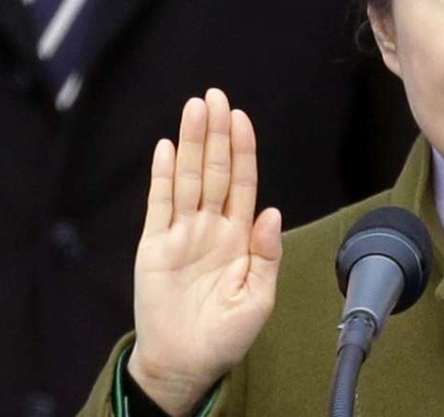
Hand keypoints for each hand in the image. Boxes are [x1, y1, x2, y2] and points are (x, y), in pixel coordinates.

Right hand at [127, 89, 281, 415]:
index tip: (242, 118)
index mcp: (240, 236)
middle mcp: (211, 227)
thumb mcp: (259, 298)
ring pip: (189, 179)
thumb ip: (266, 254)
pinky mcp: (154, 247)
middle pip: (216, 170)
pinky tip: (166, 149)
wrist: (186, 364)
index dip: (244, 149)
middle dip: (217, 133)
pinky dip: (162, 177)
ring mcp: (182, 234)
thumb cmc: (226, 335)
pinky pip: (159, 205)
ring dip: (192, 143)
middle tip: (215, 96)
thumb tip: (272, 213)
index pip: (243, 182)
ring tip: (194, 108)